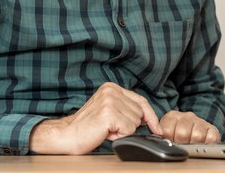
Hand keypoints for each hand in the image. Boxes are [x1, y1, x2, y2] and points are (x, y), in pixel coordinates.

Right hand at [29, 82, 161, 153]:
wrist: (67, 135)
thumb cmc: (87, 127)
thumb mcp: (108, 111)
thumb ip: (125, 108)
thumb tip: (148, 118)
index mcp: (111, 87)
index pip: (140, 100)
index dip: (151, 116)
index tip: (157, 128)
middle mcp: (111, 91)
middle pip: (140, 113)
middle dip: (129, 126)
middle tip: (110, 128)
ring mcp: (110, 101)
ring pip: (135, 123)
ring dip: (123, 132)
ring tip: (106, 130)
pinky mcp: (109, 114)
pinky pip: (128, 130)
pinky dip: (119, 136)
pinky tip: (105, 133)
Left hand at [159, 110, 219, 143]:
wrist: (195, 130)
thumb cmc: (178, 134)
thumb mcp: (166, 132)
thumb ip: (162, 134)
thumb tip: (159, 137)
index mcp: (172, 116)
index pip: (167, 129)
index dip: (168, 139)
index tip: (170, 141)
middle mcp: (187, 116)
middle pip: (182, 133)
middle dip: (181, 143)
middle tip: (182, 145)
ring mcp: (199, 121)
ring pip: (197, 135)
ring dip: (194, 143)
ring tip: (192, 144)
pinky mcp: (212, 129)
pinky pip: (211, 138)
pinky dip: (207, 143)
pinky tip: (202, 143)